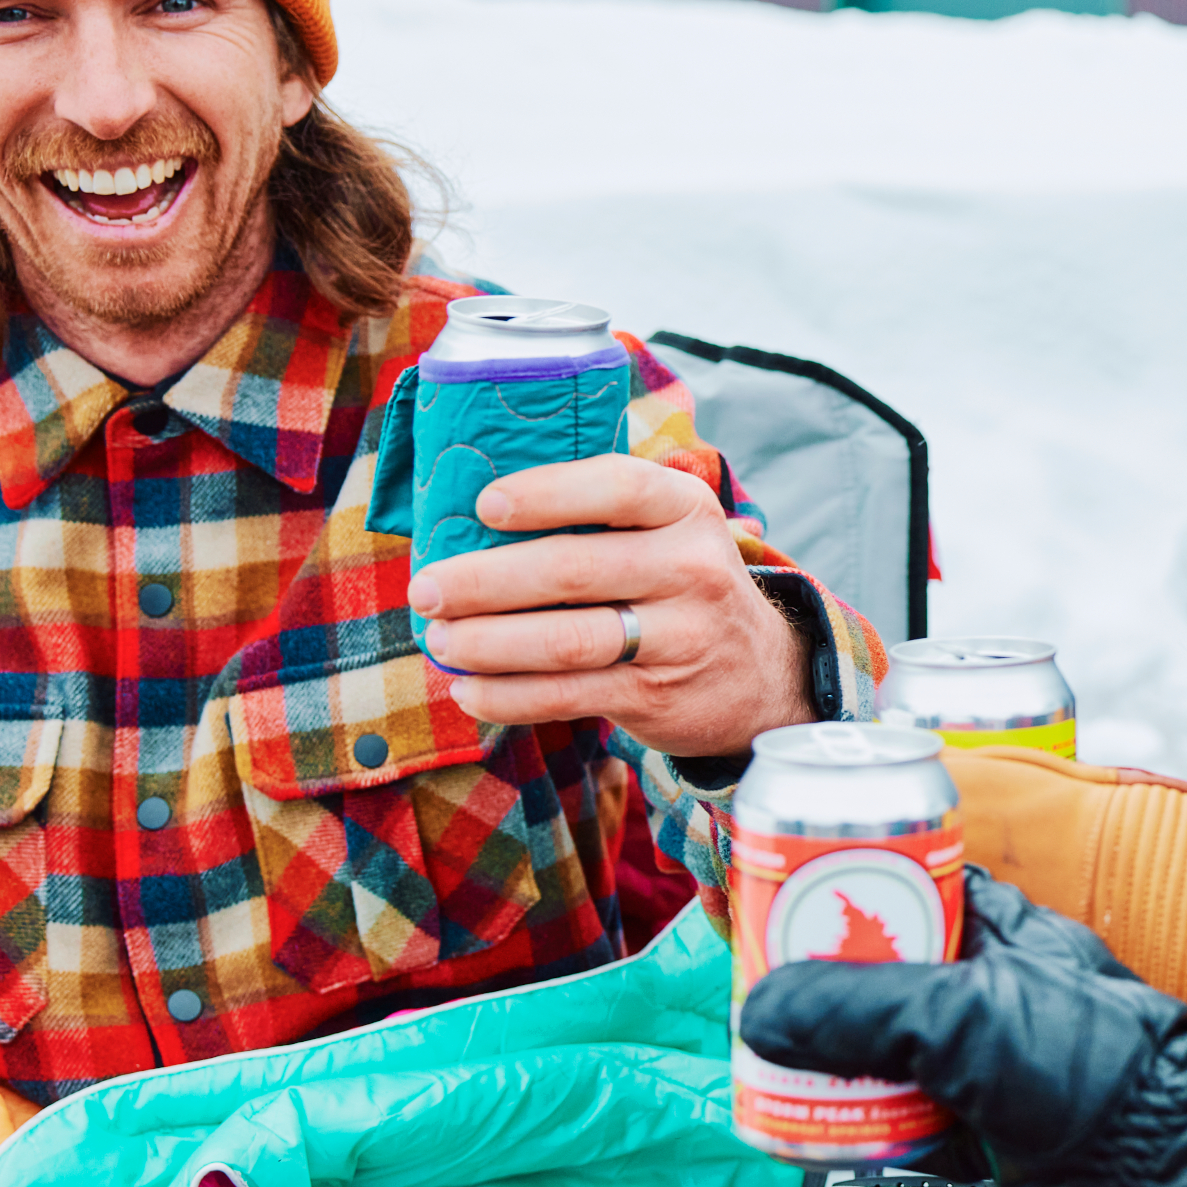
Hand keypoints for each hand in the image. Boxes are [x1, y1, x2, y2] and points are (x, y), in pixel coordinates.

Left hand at [404, 454, 810, 758]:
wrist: (760, 673)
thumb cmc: (678, 584)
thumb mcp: (666, 530)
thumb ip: (598, 513)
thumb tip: (471, 513)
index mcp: (686, 510)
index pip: (619, 488)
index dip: (548, 495)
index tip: (484, 506)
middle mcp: (692, 569)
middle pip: (575, 571)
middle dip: (486, 581)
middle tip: (426, 589)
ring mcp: (680, 638)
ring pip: (568, 640)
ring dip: (489, 643)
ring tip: (440, 639)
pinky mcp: (659, 697)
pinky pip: (569, 697)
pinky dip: (508, 696)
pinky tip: (468, 689)